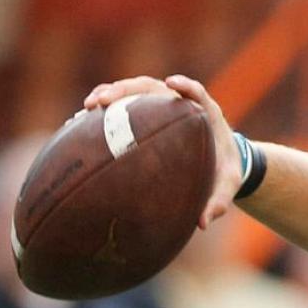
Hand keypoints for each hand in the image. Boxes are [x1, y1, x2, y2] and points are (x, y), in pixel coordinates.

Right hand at [83, 75, 242, 229]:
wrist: (222, 161)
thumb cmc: (225, 169)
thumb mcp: (228, 185)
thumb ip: (220, 201)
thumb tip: (202, 223)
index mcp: (205, 113)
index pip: (196, 92)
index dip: (185, 86)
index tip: (172, 84)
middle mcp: (180, 103)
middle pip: (153, 87)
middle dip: (127, 89)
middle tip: (103, 99)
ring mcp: (161, 106)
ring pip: (134, 92)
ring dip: (110, 94)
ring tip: (87, 106)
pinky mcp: (148, 114)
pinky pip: (124, 107)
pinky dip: (104, 112)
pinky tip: (79, 124)